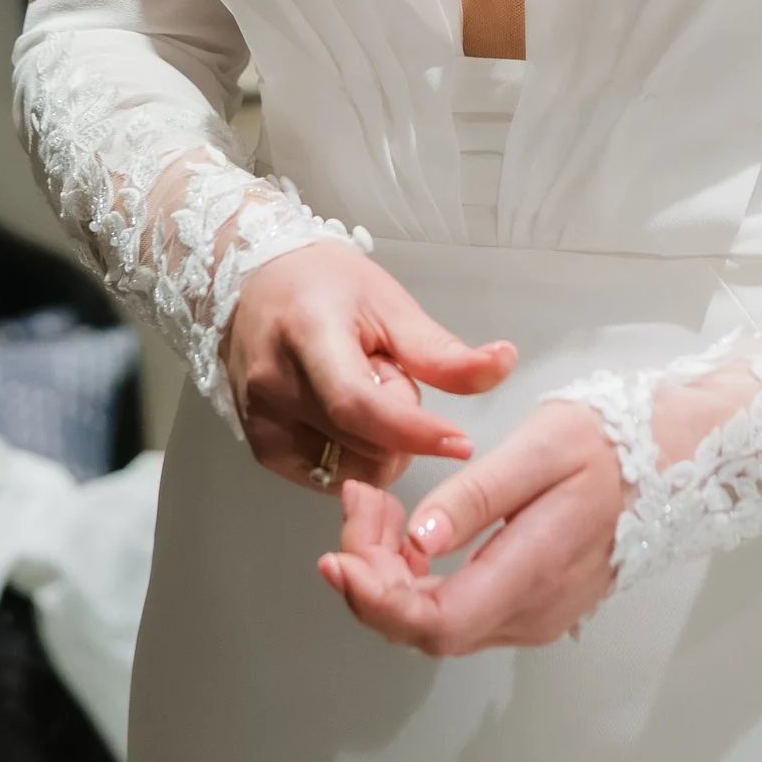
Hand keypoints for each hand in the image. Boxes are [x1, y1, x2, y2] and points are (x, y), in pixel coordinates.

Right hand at [224, 239, 513, 493]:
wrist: (257, 283)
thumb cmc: (327, 286)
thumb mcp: (390, 304)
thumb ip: (443, 351)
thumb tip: (504, 366)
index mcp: (308, 335)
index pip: (360, 405)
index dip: (415, 431)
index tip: (461, 442)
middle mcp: (275, 385)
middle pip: (362, 444)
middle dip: (399, 426)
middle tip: (388, 376)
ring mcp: (262, 421)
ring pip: (350, 471)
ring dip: (376, 446)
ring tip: (361, 393)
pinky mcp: (262, 448)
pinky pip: (327, 478)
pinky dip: (352, 456)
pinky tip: (343, 416)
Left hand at [318, 399, 625, 653]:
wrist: (672, 461)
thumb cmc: (609, 445)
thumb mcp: (541, 447)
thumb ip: (478, 497)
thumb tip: (419, 541)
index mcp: (532, 575)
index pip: (434, 624)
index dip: (375, 601)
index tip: (336, 557)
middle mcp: (531, 613)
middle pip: (426, 629)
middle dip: (372, 576)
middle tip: (356, 506)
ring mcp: (534, 616)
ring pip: (437, 622)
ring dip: (391, 576)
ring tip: (375, 509)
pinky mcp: (532, 605)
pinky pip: (459, 609)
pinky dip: (419, 578)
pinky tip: (410, 532)